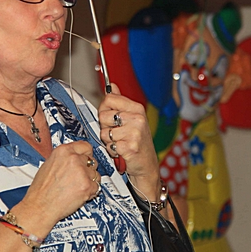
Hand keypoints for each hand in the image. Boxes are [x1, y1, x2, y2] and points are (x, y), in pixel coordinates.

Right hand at [22, 141, 100, 227]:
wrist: (39, 207)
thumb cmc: (41, 190)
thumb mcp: (48, 164)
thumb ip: (64, 158)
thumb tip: (74, 157)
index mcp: (63, 151)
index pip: (85, 145)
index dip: (86, 153)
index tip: (86, 157)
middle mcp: (73, 159)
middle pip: (92, 159)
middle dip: (87, 168)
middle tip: (78, 177)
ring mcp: (81, 172)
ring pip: (95, 173)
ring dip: (90, 180)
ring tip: (76, 187)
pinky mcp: (87, 185)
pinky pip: (97, 186)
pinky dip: (90, 191)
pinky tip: (79, 193)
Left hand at [98, 83, 159, 198]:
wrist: (147, 165)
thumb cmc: (137, 142)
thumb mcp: (131, 118)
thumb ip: (120, 102)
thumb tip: (112, 86)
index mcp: (136, 108)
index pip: (109, 99)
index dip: (104, 109)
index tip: (111, 118)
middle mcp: (137, 118)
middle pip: (103, 115)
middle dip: (105, 127)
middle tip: (117, 134)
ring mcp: (134, 132)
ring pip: (104, 132)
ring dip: (108, 141)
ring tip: (120, 143)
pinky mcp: (130, 147)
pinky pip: (109, 145)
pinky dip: (112, 150)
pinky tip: (122, 151)